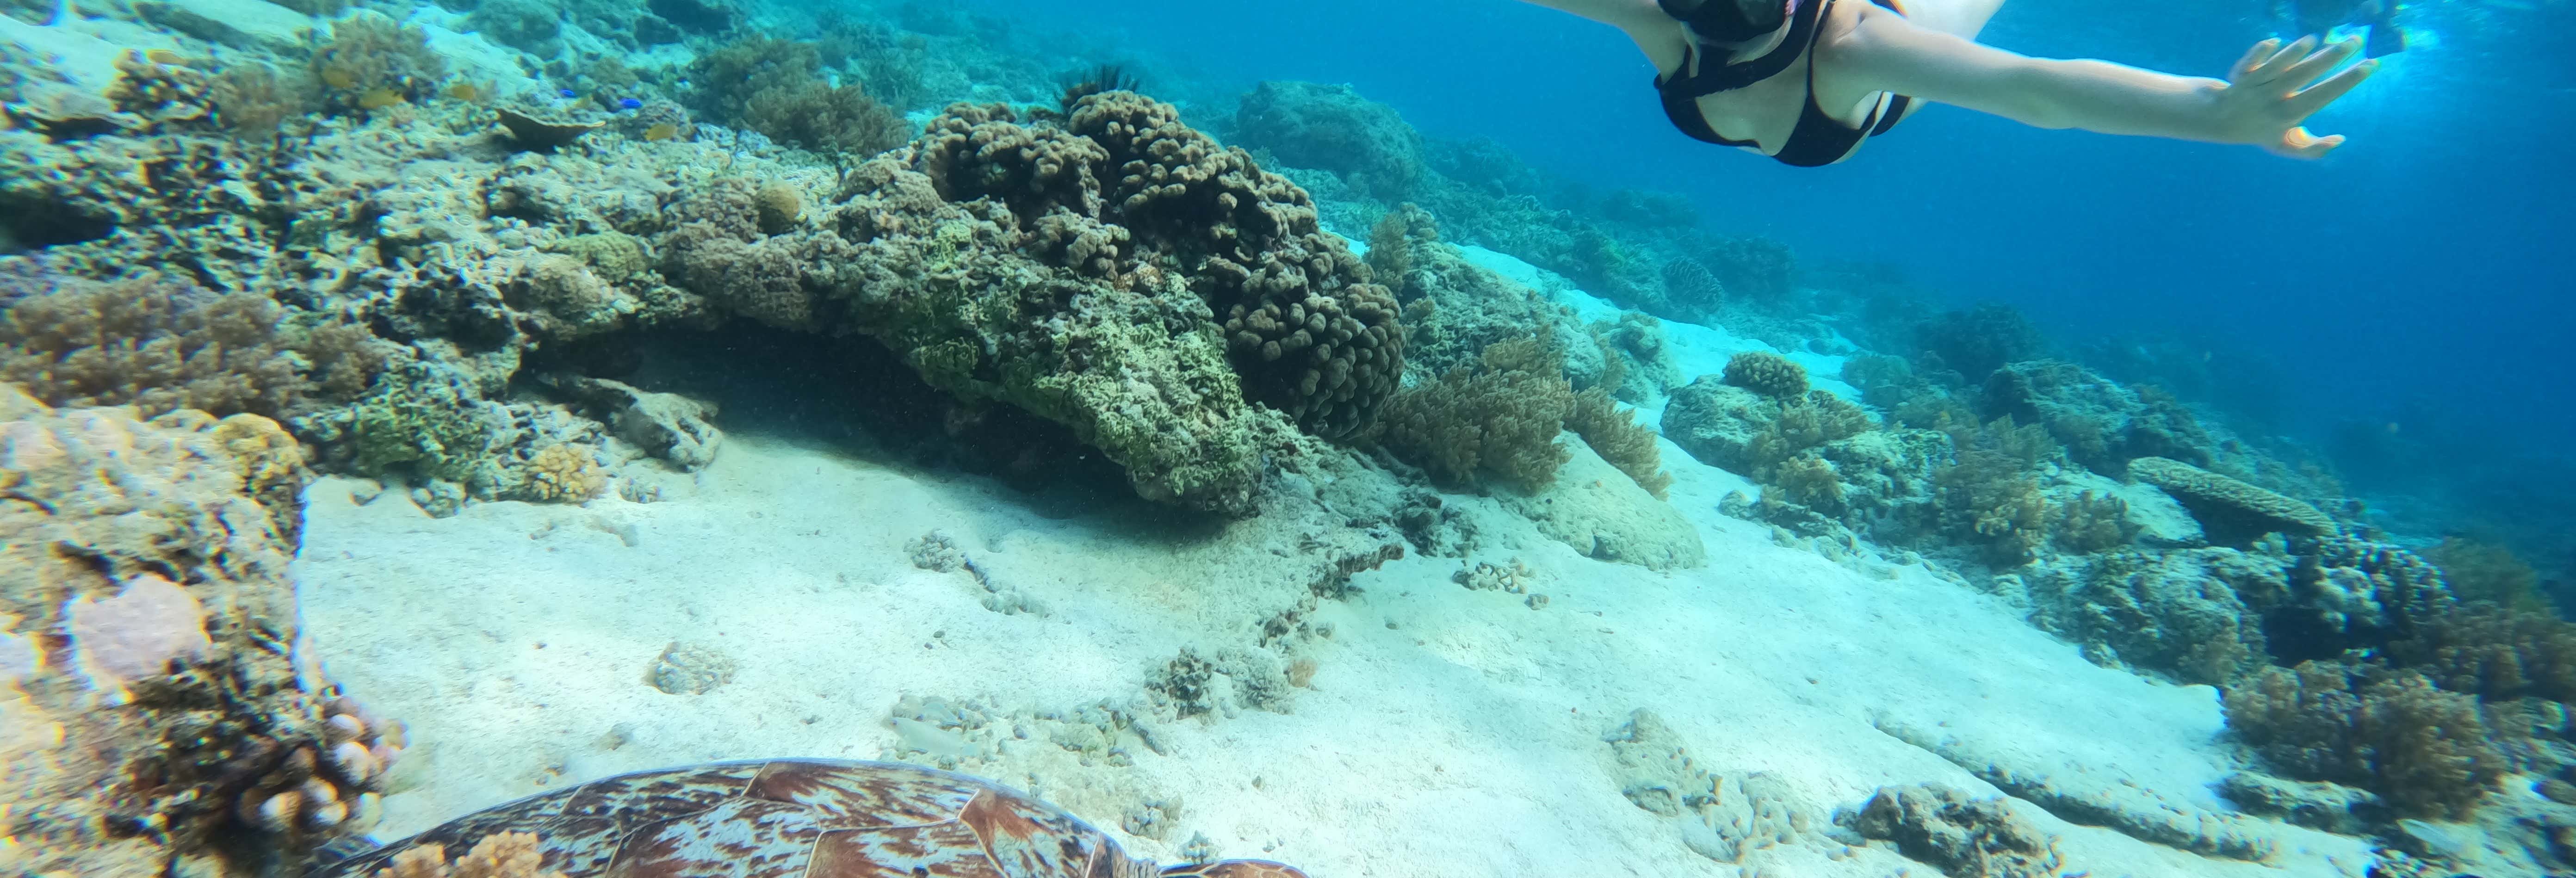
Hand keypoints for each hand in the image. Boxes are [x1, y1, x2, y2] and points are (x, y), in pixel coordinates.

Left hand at [2216, 35, 2377, 157]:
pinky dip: (2259, 53)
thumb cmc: (2261, 131)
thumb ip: (2313, 149)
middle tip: (2356, 40)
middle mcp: (2272, 99)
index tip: (2371, 64)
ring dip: (2294, 53)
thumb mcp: (2286, 146)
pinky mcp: (2239, 74)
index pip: (2323, 95)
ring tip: (2315, 39)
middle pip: (2304, 76)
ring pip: (2276, 67)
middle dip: (2331, 57)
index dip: (2348, 80)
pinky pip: (2249, 63)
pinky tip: (2275, 41)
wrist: (2218, 121)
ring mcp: (2255, 86)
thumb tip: (2340, 140)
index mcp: (2288, 115)